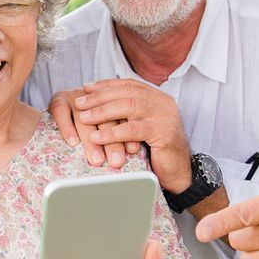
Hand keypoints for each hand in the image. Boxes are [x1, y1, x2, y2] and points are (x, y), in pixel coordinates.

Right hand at [48, 87, 137, 167]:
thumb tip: (137, 150)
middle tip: (116, 161)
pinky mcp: (58, 98)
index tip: (132, 150)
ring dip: (90, 140)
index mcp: (112, 98)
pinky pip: (60, 110)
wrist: (65, 105)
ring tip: (96, 159)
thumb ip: (123, 132)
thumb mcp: (112, 121)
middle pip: (106, 117)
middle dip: (112, 141)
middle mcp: (95, 97)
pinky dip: (67, 127)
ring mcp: (77, 96)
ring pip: (84, 117)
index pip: (123, 113)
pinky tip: (73, 142)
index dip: (128, 131)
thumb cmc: (95, 121)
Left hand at [71, 79, 190, 191]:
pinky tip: (97, 137)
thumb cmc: (156, 152)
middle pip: (127, 92)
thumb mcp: (141, 127)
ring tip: (84, 118)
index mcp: (158, 98)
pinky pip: (133, 129)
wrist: (179, 173)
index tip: (86, 88)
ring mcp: (165, 117)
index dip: (106, 85)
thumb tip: (97, 103)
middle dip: (100, 97)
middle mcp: (163, 103)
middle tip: (80, 103)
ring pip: (129, 106)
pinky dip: (112, 132)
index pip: (129, 84)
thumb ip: (128, 114)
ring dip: (102, 112)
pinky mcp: (164, 133)